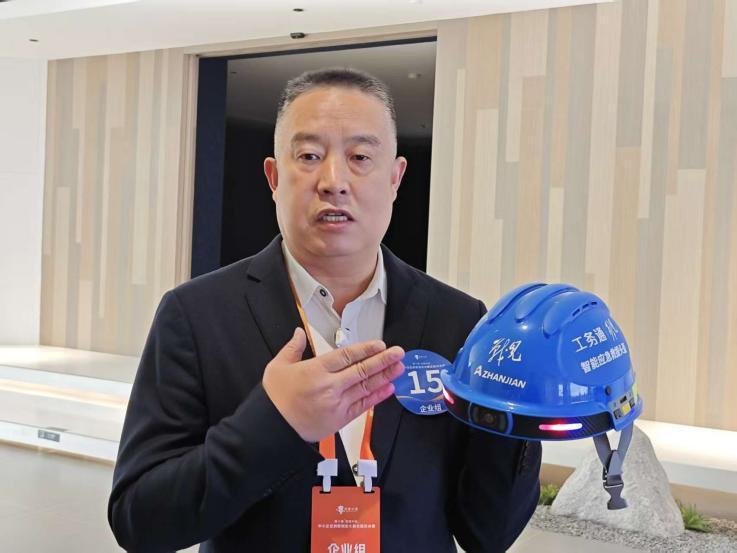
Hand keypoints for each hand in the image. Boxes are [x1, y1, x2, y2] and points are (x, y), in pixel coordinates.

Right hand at [262, 327, 404, 441]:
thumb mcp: (278, 367)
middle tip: (398, 353)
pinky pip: (362, 406)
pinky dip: (376, 397)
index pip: (346, 356)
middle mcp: (329, 386)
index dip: (366, 349)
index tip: (380, 344)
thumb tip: (298, 333)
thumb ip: (292, 348)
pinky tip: (388, 389)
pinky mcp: (339, 419)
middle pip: (361, 370)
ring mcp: (336, 404)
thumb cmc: (274, 399)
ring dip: (384, 377)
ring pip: (365, 387)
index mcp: (315, 370)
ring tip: (399, 368)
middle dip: (383, 360)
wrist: (271, 429)